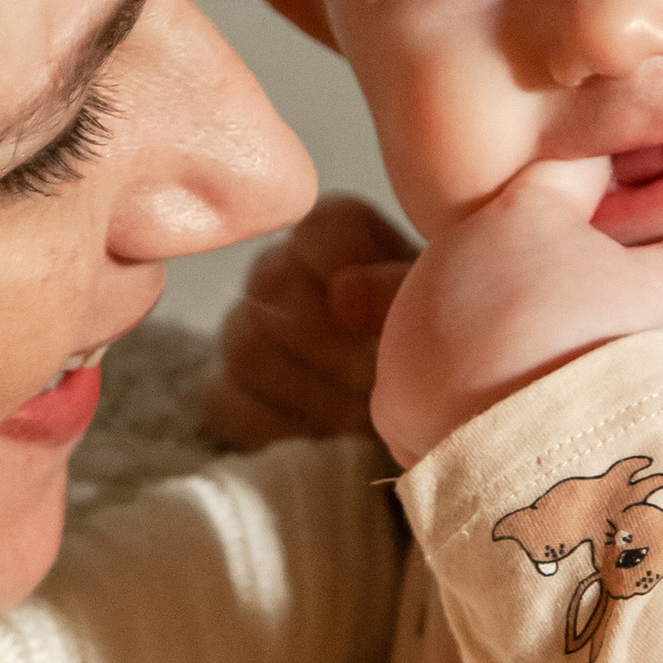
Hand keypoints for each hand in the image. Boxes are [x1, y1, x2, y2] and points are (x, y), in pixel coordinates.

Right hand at [202, 193, 417, 448]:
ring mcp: (245, 328)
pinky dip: (280, 426)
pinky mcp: (226, 389)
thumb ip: (401, 292)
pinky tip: (322, 437)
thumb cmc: (430, 357)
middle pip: (274, 281)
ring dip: (312, 391)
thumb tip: (344, 293)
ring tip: (360, 415)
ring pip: (247, 344)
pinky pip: (224, 399)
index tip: (376, 310)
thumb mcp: (438, 320)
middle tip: (376, 379)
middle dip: (334, 344)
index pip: (320, 226)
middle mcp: (282, 270)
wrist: (406, 428)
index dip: (346, 269)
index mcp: (340, 236)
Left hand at [371, 158, 662, 464]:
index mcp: (518, 211)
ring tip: (559, 357)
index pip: (577, 173)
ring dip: (507, 320)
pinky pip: (437, 371)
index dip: (620, 187)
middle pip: (515, 241)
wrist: (530, 464)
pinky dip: (469, 382)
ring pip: (469, 303)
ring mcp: (411, 324)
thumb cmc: (601, 358)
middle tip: (604, 298)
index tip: (645, 209)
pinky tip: (509, 402)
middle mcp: (448, 254)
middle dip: (556, 259)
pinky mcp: (394, 389)